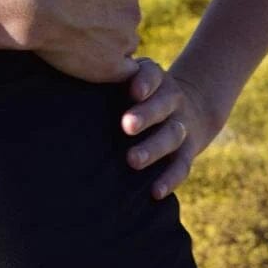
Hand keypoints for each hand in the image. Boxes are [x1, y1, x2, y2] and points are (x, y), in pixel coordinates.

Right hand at [28, 0, 145, 82]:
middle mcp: (133, 8)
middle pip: (124, 17)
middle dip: (105, 19)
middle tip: (73, 19)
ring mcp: (123, 40)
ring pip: (122, 44)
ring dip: (105, 44)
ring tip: (75, 43)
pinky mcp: (109, 67)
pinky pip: (121, 73)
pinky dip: (111, 70)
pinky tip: (94, 65)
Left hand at [121, 57, 221, 199]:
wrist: (193, 108)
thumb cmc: (142, 96)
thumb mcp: (132, 81)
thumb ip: (112, 82)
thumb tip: (74, 84)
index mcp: (156, 81)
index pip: (152, 75)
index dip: (145, 82)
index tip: (134, 91)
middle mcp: (172, 101)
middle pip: (162, 105)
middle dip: (145, 115)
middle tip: (127, 126)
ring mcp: (181, 126)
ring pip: (171, 136)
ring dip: (153, 149)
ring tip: (133, 160)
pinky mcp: (187, 151)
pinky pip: (182, 166)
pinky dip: (170, 179)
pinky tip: (155, 192)